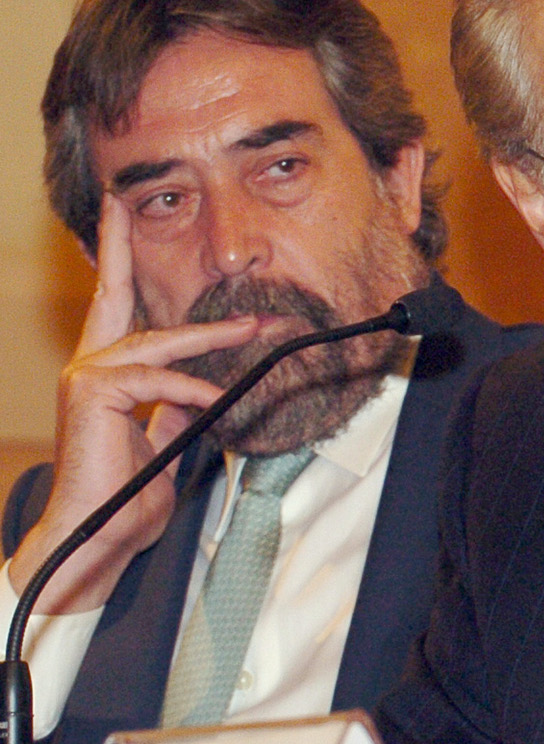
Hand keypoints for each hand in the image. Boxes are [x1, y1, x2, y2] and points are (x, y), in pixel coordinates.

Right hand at [6, 195, 258, 613]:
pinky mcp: (92, 395)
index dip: (117, 253)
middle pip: (122, 300)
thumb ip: (178, 406)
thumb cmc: (127, 493)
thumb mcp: (164, 438)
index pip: (114, 302)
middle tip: (140, 209)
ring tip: (258, 326)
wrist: (98, 535)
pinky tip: (216, 399)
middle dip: (133, 253)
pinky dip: (192, 388)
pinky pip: (158, 381)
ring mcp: (86, 377)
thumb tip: (207, 387)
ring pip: (157, 342)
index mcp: (105, 369)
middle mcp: (89, 365)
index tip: (118, 209)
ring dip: (213, 336)